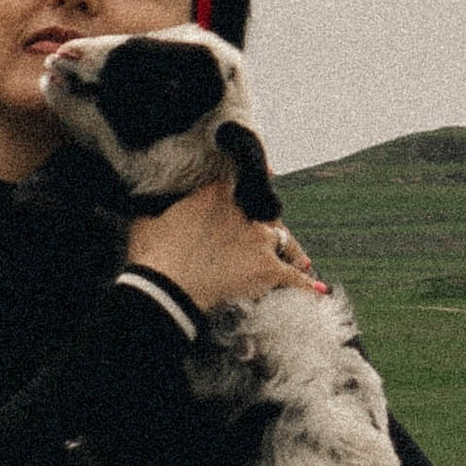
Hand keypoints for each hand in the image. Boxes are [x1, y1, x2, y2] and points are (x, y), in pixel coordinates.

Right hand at [127, 177, 323, 312]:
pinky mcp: (266, 269)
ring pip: (284, 241)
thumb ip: (161, 206)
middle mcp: (243, 211)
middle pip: (265, 213)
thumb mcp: (147, 219)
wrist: (164, 289)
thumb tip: (151, 202)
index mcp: (215, 193)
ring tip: (300, 262)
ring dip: (291, 252)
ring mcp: (257, 240)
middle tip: (273, 238)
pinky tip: (317, 291)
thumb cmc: (152, 256)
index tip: (266, 174)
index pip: (241, 181)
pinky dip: (306, 285)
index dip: (251, 184)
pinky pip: (293, 277)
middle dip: (268, 226)